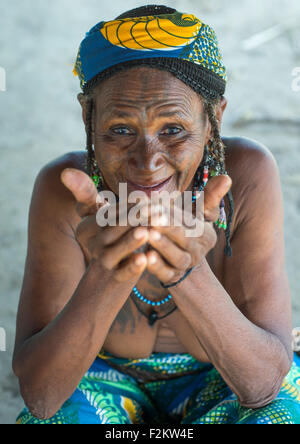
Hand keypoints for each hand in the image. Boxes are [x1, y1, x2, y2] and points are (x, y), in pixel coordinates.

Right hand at [61, 168, 151, 282]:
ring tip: (145, 232)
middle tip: (153, 209)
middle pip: (112, 229)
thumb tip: (65, 172)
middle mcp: (94, 244)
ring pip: (115, 251)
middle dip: (133, 218)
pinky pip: (122, 274)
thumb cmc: (106, 246)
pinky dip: (132, 267)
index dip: (128, 205)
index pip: (108, 214)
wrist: (98, 290)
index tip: (147, 197)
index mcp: (90, 228)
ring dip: (130, 241)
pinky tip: (145, 260)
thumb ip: (86, 194)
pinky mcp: (114, 281)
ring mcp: (104, 263)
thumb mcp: (98, 221)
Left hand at [145, 174, 231, 283]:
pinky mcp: (172, 277)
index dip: (174, 212)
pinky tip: (144, 257)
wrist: (182, 262)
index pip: (190, 221)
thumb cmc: (187, 229)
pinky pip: (166, 274)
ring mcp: (185, 265)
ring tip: (147, 234)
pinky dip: (156, 267)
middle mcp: (198, 250)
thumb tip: (226, 178)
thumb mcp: (199, 214)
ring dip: (162, 246)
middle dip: (167, 226)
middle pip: (185, 238)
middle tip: (150, 216)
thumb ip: (210, 197)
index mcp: (205, 233)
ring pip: (177, 257)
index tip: (156, 203)